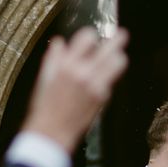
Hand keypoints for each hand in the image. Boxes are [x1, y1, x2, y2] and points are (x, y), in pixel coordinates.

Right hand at [23, 28, 127, 152]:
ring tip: (117, 56)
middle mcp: (83, 71)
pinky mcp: (103, 95)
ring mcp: (95, 84)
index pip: (88, 37)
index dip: (91, 35)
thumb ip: (54, 57)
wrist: (52, 131)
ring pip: (118, 62)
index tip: (93, 38)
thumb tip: (60, 42)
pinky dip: (110, 76)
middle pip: (109, 47)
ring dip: (118, 57)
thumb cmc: (45, 106)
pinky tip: (106, 76)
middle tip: (123, 35)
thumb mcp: (44, 77)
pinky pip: (112, 79)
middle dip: (118, 39)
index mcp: (66, 64)